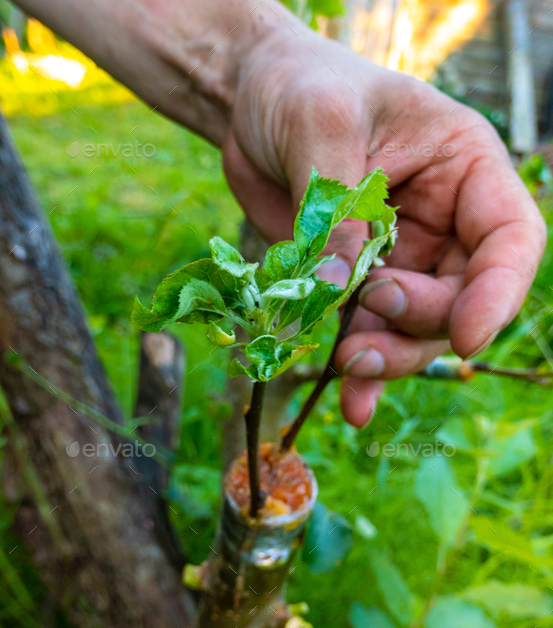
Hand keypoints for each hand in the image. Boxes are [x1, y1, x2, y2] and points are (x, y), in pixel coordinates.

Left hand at [223, 26, 545, 427]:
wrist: (252, 105)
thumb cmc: (301, 88)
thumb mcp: (322, 124)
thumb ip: (336, 208)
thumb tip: (339, 286)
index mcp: (463, 170)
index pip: (509, 238)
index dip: (498, 292)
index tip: (467, 335)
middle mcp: (442, 222)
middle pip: (462, 298)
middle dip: (419, 325)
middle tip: (364, 322)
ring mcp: (401, 258)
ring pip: (415, 329)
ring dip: (388, 358)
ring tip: (347, 365)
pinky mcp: (355, 283)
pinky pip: (369, 335)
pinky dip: (362, 374)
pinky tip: (353, 404)